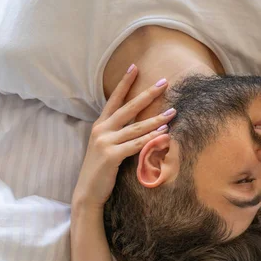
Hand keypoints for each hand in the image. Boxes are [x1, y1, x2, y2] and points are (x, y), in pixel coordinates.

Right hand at [72, 66, 175, 208]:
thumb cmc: (101, 169)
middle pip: (128, 108)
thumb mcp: (106, 146)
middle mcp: (101, 130)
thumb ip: (118, 133)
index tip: (135, 67)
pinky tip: (164, 134)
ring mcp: (105, 142)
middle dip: (147, 94)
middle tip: (164, 82)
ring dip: (156, 119)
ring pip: (136, 127)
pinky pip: (136, 145)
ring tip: (173, 112)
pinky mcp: (111, 156)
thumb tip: (140, 123)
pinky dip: (151, 139)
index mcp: (100, 125)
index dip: (125, 83)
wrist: (87, 192)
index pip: (114, 99)